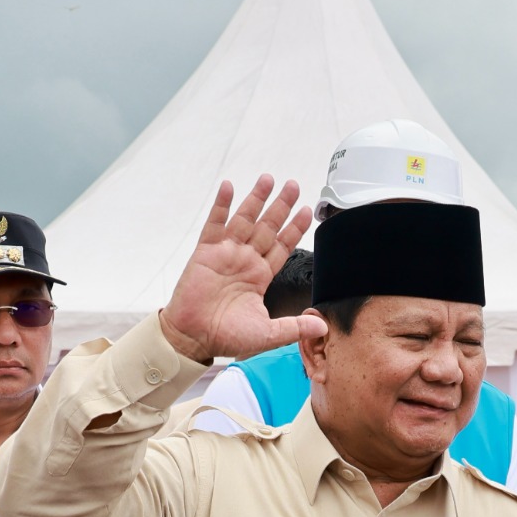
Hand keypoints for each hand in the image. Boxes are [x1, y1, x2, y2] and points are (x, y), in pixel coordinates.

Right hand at [158, 177, 316, 363]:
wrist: (193, 337)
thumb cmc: (225, 336)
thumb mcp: (268, 334)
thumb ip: (294, 327)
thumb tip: (323, 327)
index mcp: (260, 275)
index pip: (282, 246)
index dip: (294, 229)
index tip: (307, 211)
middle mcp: (245, 260)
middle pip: (267, 226)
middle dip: (280, 206)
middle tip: (293, 185)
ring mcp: (225, 253)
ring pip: (244, 219)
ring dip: (256, 199)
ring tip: (268, 179)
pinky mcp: (205, 252)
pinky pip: (215, 224)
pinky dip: (221, 205)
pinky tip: (228, 187)